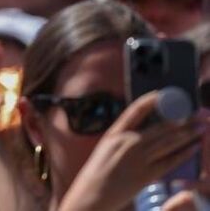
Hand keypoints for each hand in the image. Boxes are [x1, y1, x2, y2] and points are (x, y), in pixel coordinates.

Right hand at [59, 91, 204, 210]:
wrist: (91, 195)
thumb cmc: (96, 173)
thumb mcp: (105, 148)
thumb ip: (123, 140)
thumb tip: (145, 133)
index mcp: (114, 133)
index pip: (135, 110)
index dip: (151, 100)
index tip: (165, 95)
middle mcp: (127, 142)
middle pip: (160, 128)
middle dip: (181, 120)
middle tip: (196, 114)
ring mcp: (138, 158)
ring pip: (168, 142)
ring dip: (187, 134)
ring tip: (200, 128)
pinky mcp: (146, 175)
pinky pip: (169, 162)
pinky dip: (183, 154)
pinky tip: (193, 148)